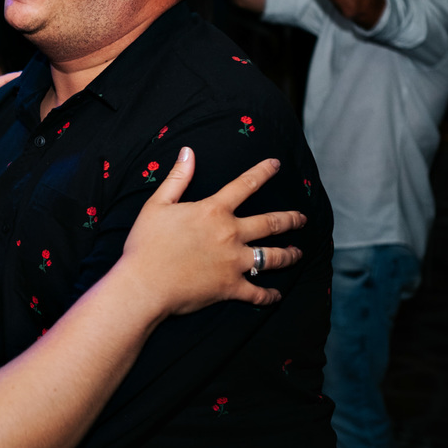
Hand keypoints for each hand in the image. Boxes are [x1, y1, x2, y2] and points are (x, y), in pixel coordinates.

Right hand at [119, 147, 304, 314]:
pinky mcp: (231, 288)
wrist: (144, 284)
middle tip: (303, 219)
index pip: (245, 185)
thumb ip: (177, 178)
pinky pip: (258, 292)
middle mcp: (230, 234)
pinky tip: (276, 295)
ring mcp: (234, 262)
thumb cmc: (146, 244)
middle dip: (291, 219)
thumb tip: (188, 152)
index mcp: (213, 211)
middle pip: (271, 223)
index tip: (276, 164)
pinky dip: (270, 295)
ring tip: (298, 253)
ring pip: (272, 257)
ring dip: (289, 254)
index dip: (262, 172)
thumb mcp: (156, 204)